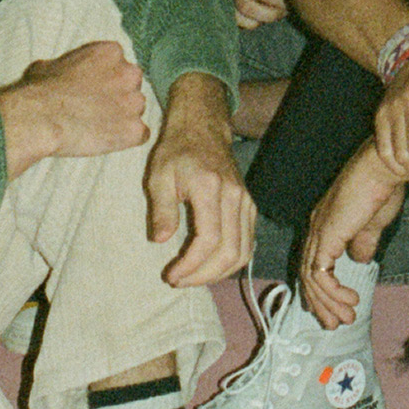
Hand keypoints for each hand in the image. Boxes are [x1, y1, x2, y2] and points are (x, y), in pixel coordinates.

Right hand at [0, 39, 148, 174]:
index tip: (93, 89)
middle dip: (118, 96)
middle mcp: (129, 73)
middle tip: (96, 109)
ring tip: (98, 126)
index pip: (119, 64)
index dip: (106, 79)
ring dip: (122, 117)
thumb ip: (68, 65)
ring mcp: (135, 102)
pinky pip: (140, 134)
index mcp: (111, 52)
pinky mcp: (134, 130)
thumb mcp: (51, 65)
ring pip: (136, 110)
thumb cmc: (40, 91)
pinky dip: (126, 138)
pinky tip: (108, 141)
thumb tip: (60, 71)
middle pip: (132, 85)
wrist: (40, 118)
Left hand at [144, 75, 254, 286]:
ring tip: (193, 277)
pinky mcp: (250, 207)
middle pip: (231, 251)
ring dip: (219, 273)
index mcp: (211, 188)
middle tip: (179, 281)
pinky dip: (231, 262)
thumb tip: (161, 240)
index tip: (171, 275)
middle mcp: (235, 197)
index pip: (209, 239)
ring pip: (244, 252)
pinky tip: (209, 266)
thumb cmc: (177, 151)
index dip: (191, 265)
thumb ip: (161, 209)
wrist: (202, 128)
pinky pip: (248, 243)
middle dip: (204, 275)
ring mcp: (246, 202)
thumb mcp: (159, 176)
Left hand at [300, 146, 405, 324]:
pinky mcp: (325, 236)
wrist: (384, 169)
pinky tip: (349, 300)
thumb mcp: (372, 224)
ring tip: (346, 318)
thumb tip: (360, 260)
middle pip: (308, 275)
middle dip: (321, 304)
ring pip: (311, 278)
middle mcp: (316, 229)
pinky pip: (320, 273)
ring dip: (328, 303)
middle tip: (335, 324)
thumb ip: (363, 242)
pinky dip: (332, 291)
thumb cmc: (382, 189)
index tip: (335, 310)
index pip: (314, 265)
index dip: (321, 291)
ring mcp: (318, 232)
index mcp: (325, 225)